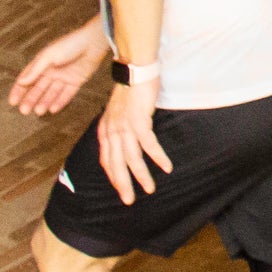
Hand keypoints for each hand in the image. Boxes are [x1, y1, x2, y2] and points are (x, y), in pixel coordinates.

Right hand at [8, 17, 110, 117]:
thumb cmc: (70, 45)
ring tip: (38, 111)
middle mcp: (52, 71)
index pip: (27, 79)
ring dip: (44, 102)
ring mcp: (64, 77)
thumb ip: (35, 70)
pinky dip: (59, 102)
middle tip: (24, 111)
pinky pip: (66, 94)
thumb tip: (22, 81)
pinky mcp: (76, 81)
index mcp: (42, 63)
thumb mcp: (49, 56)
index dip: (19, 90)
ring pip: (51, 93)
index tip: (12, 102)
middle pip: (38, 88)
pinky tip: (53, 110)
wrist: (93, 43)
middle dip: (30, 100)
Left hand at [92, 79, 172, 205]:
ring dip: (142, 175)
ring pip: (132, 158)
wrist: (135, 70)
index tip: (121, 189)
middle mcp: (112, 130)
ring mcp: (124, 126)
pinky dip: (157, 157)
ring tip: (150, 189)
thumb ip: (119, 128)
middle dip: (123, 184)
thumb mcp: (118, 112)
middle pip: (116, 164)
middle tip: (129, 201)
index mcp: (105, 130)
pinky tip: (166, 167)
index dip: (113, 177)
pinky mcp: (139, 120)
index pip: (106, 160)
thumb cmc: (130, 90)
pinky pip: (148, 144)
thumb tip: (124, 142)